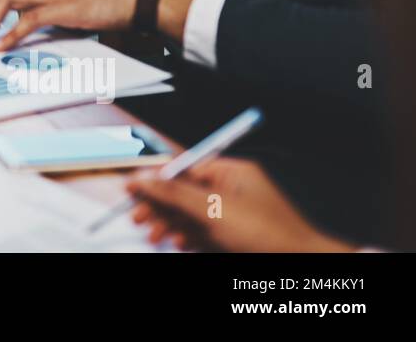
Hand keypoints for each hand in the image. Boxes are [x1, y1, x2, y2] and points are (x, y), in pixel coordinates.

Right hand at [126, 158, 354, 251]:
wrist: (300, 265)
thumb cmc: (266, 233)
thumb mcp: (212, 209)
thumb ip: (173, 192)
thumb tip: (142, 177)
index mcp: (232, 172)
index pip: (185, 168)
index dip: (158, 178)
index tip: (132, 187)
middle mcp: (232, 191)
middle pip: (184, 192)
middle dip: (160, 205)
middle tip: (138, 217)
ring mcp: (233, 216)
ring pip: (190, 215)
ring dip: (169, 224)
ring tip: (154, 235)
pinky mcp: (234, 237)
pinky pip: (202, 233)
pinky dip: (186, 237)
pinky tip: (178, 243)